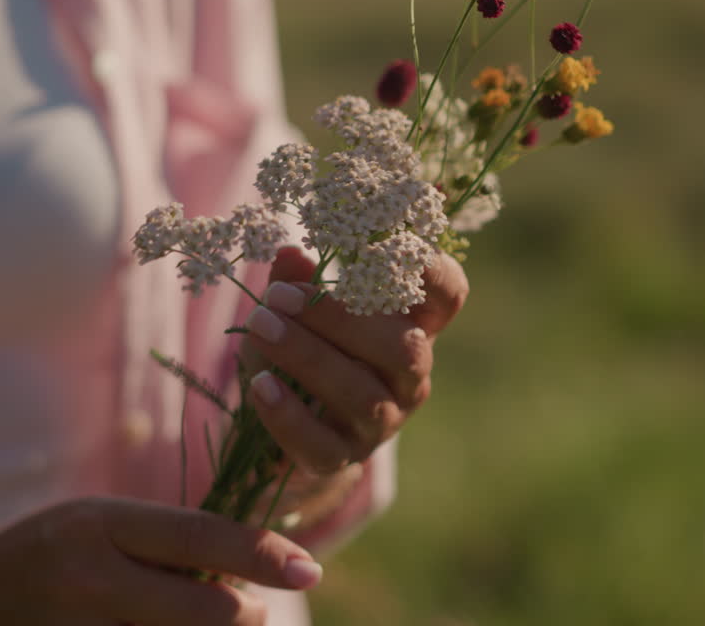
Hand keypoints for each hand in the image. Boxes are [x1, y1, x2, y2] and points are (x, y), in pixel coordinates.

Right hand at [0, 497, 321, 624]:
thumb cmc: (42, 553)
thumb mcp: (95, 522)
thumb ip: (162, 540)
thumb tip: (247, 565)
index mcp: (97, 525)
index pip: (198, 537)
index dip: (261, 553)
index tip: (309, 568)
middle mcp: (89, 580)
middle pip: (205, 611)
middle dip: (244, 612)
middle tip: (251, 606)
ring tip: (200, 615)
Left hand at [242, 246, 468, 475]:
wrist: (280, 436)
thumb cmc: (301, 353)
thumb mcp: (295, 312)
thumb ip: (296, 283)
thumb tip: (290, 254)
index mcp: (411, 328)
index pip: (446, 297)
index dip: (432, 271)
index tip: (391, 244)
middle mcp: (408, 378)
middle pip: (403, 350)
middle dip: (339, 318)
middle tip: (279, 297)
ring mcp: (381, 423)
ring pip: (361, 395)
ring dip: (306, 356)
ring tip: (258, 327)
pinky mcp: (343, 459)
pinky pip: (323, 444)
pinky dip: (288, 415)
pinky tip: (259, 385)